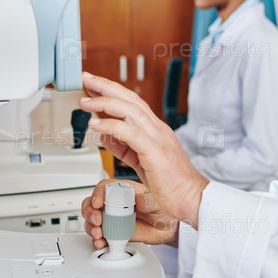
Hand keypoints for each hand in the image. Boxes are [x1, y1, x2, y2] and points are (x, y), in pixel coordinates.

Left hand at [79, 72, 208, 226]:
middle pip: (130, 99)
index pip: (131, 103)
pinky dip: (111, 126)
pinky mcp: (155, 152)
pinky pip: (130, 133)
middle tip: (85, 79)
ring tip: (85, 102)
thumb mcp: (141, 161)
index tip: (92, 85)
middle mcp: (157, 129)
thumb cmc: (171, 184)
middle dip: (105, 86)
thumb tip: (105, 135)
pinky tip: (95, 124)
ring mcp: (158, 138)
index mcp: (155, 130)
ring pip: (130, 110)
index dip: (111, 92)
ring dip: (104, 103)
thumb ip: (124, 147)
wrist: (191, 198)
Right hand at [82, 179, 178, 246]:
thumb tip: (139, 199)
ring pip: (92, 219)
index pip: (105, 188)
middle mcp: (115, 204)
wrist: (166, 230)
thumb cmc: (162, 211)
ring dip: (91, 226)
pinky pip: (99, 235)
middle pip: (93, 203)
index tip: (98, 203)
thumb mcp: (158, 203)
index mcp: (124, 192)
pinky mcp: (113, 232)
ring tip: (99, 233)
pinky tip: (100, 242)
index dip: (98, 194)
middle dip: (90, 212)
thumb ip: (149, 200)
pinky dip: (96, 239)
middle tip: (97, 220)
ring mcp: (112, 219)